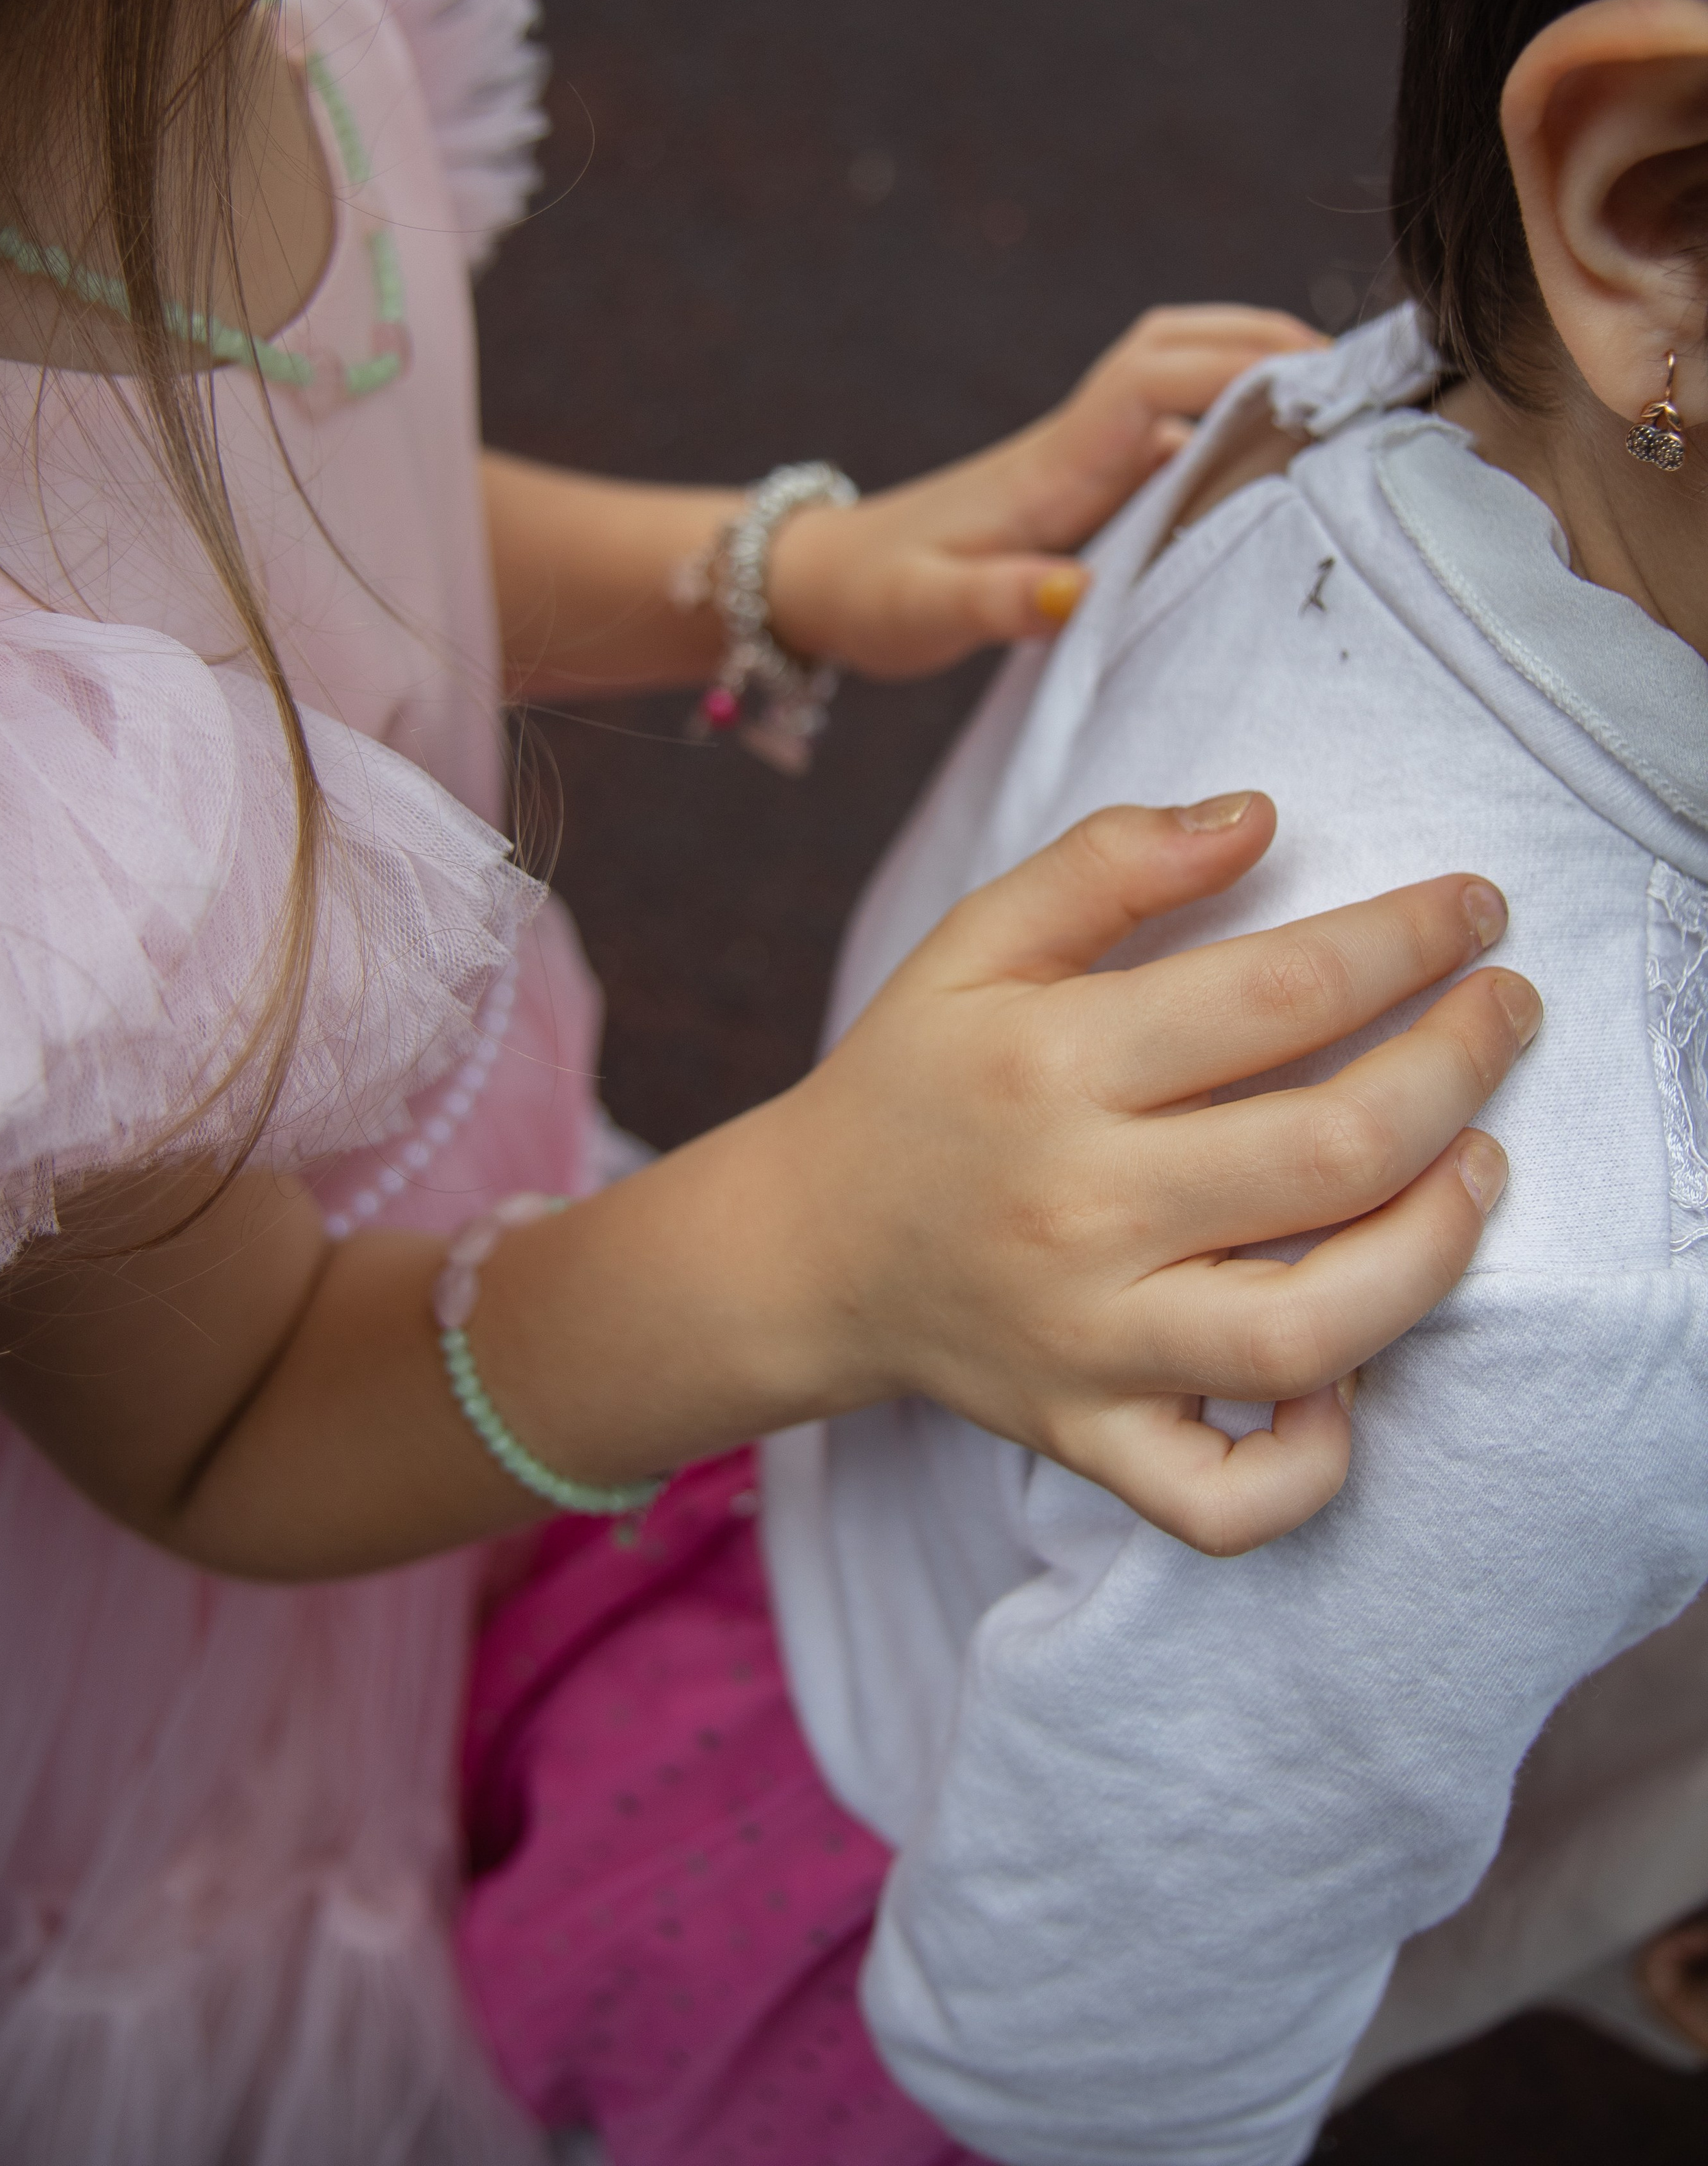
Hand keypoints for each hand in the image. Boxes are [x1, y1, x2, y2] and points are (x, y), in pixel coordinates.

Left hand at [767, 304, 1320, 677]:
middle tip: (1361, 370)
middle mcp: (1075, 445)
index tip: (1313, 385)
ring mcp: (1084, 459)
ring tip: (1347, 402)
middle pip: (1176, 346)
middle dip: (1265, 341)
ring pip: (1181, 382)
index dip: (1231, 366)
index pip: (1148, 379)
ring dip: (1256, 372)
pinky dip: (1231, 429)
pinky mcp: (1088, 484)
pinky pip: (1173, 435)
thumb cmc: (876, 595)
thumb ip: (997, 601)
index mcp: (1049, 465)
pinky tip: (1281, 467)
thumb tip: (1074, 589)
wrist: (825, 581)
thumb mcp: (924, 611)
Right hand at [773, 793, 1534, 1555]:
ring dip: (1438, 1247)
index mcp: (1053, 1063)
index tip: (1477, 912)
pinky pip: (1228, 1498)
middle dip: (1461, 1066)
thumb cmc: (917, 1080)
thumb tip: (1261, 813)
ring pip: (1314, 1329)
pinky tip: (1354, 1376)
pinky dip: (1314, 1463)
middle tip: (1506, 1014)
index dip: (1410, 939)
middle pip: (1333, 1151)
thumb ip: (1111, 860)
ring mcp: (1089, 1341)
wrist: (805, 1249)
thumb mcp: (978, 939)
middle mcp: (1078, 1208)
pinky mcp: (1092, 1438)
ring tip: (1481, 1167)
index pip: (1283, 991)